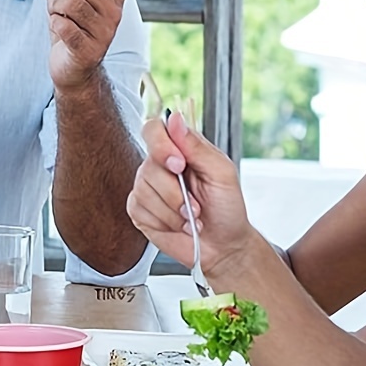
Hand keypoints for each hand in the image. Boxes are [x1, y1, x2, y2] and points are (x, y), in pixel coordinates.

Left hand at [40, 0, 126, 90]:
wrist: (74, 67)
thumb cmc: (72, 24)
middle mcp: (116, 10)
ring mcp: (105, 31)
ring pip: (68, 2)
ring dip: (53, 7)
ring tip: (57, 16)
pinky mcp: (89, 50)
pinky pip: (63, 26)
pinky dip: (54, 24)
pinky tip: (58, 30)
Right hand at [126, 112, 251, 274]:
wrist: (223, 246)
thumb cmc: (227, 208)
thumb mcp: (221, 173)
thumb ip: (197, 146)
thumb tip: (175, 119)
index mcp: (180, 150)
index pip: (154, 130)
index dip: (161, 145)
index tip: (179, 165)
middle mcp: (159, 166)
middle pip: (149, 166)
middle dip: (175, 192)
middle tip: (196, 205)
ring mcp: (146, 188)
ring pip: (144, 191)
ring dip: (173, 211)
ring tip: (191, 219)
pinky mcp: (138, 210)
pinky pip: (140, 209)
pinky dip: (165, 221)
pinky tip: (179, 225)